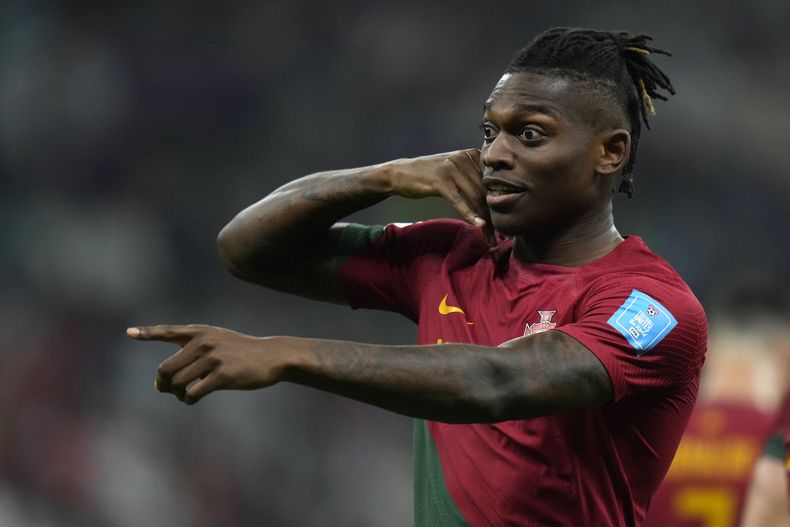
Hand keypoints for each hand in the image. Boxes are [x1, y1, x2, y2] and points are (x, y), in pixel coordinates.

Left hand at [126, 324, 284, 404]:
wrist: (272, 356)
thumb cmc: (242, 352)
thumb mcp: (219, 340)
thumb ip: (195, 348)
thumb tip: (166, 377)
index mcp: (200, 332)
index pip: (168, 331)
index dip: (148, 333)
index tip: (129, 333)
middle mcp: (203, 342)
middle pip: (166, 368)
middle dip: (163, 384)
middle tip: (168, 391)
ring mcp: (213, 358)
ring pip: (178, 383)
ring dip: (177, 394)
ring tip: (186, 396)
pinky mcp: (222, 375)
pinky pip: (193, 393)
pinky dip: (188, 400)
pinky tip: (193, 399)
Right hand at [384, 149, 495, 244]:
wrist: (401, 173)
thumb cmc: (430, 175)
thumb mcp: (455, 169)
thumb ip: (474, 177)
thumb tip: (495, 196)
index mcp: (472, 154)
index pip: (492, 182)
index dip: (499, 203)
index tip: (504, 222)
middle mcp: (465, 158)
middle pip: (485, 191)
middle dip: (493, 216)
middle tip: (499, 236)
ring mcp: (452, 168)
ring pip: (475, 198)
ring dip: (485, 221)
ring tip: (490, 237)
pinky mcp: (440, 181)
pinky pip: (459, 201)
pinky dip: (470, 215)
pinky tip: (479, 226)